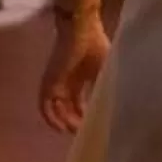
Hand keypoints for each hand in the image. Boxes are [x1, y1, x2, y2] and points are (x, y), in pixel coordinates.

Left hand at [39, 6, 110, 134]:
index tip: (93, 126)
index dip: (85, 115)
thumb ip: (106, 87)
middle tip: (84, 133)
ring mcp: (56, 82)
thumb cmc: (96, 45)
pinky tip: (61, 128)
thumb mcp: (106, 70)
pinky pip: (44, 105)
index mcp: (80, 77)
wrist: (82, 29)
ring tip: (75, 132)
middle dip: (75, 121)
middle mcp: (67, 82)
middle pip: (67, 108)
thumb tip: (116, 106)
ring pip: (56, 109)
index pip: (79, 102)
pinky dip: (51, 118)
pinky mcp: (48, 82)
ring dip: (64, 122)